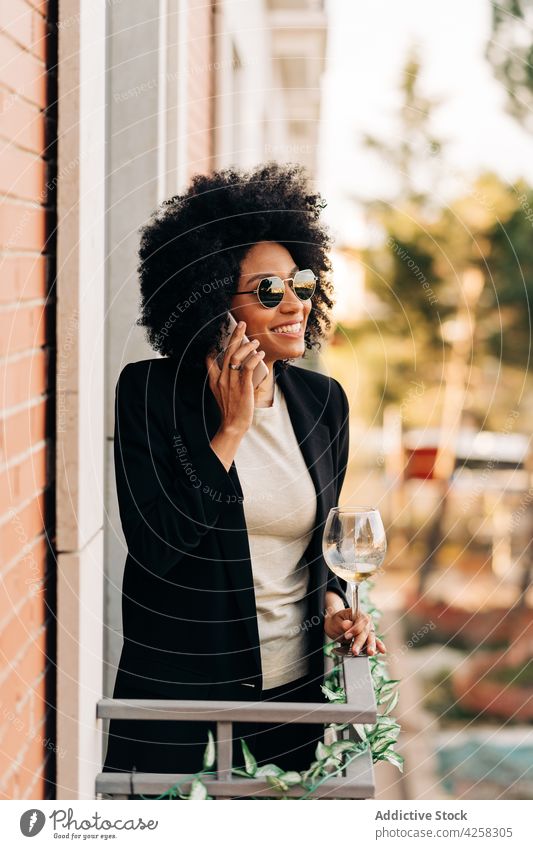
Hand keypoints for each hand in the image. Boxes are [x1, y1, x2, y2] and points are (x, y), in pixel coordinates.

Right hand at [205, 320, 265, 435]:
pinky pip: (248, 367)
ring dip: (247, 346)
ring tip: (255, 342)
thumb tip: (240, 366)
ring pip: (237, 357)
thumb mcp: (222, 393)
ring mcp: (231, 382)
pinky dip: (254, 358)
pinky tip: (260, 354)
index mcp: (214, 380)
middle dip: (235, 335)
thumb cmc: (232, 409)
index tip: (221, 336)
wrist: (233, 425)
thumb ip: (227, 379)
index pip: (210, 358)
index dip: (215, 345)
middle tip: (242, 324)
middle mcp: (221, 378)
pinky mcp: (243, 386)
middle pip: (227, 351)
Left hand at [324, 608, 385, 655]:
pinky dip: (378, 646)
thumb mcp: (336, 621)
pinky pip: (375, 641)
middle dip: (360, 642)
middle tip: (355, 650)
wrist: (336, 625)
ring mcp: (368, 629)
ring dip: (370, 646)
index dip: (354, 629)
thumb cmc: (336, 622)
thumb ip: (342, 624)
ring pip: (371, 637)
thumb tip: (347, 624)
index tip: (347, 635)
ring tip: (370, 653)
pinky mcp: (369, 637)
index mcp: (357, 613)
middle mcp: (365, 620)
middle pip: (365, 631)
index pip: (359, 621)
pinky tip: (382, 650)